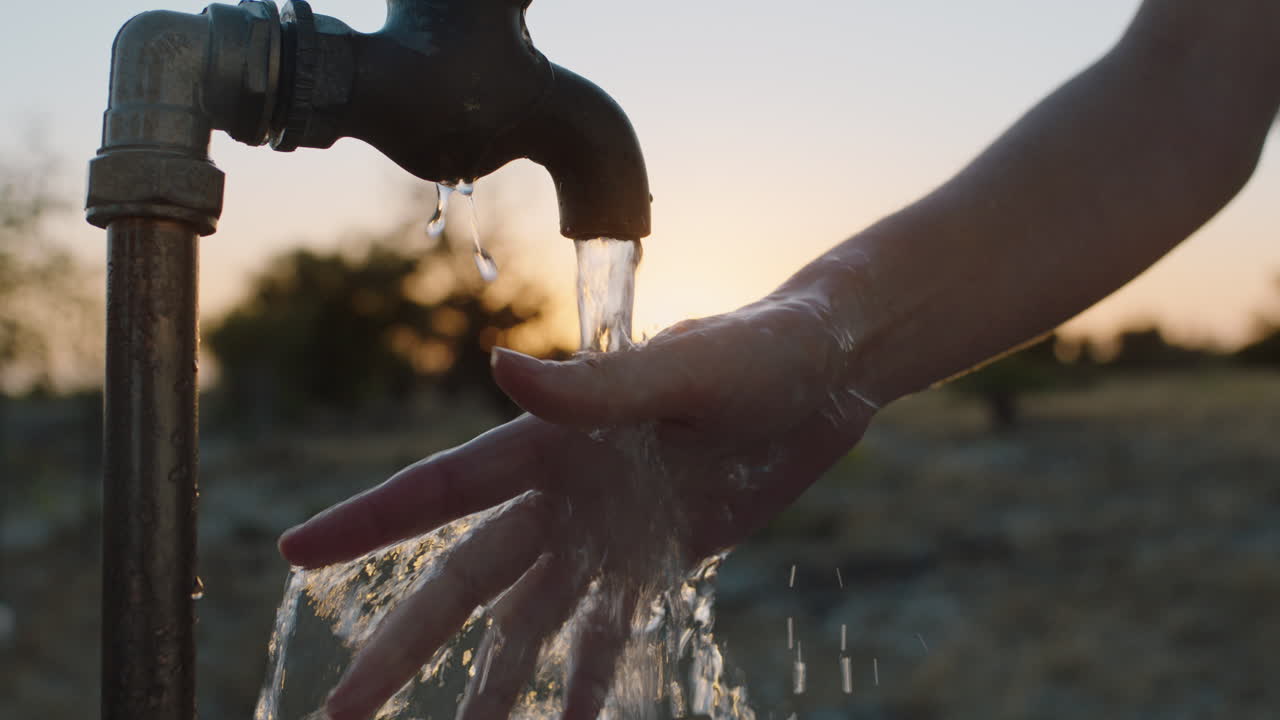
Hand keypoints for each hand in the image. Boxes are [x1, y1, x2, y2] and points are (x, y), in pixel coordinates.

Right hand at [277, 291, 877, 719]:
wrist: (827, 371)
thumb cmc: (759, 349)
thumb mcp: (687, 371)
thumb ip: (597, 388)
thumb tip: (497, 366)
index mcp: (554, 441)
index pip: (440, 488)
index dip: (364, 523)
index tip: (291, 556)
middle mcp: (564, 493)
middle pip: (465, 583)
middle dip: (401, 647)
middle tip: (341, 714)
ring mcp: (607, 531)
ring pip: (528, 624)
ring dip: (490, 687)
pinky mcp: (658, 556)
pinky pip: (609, 632)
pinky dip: (586, 684)